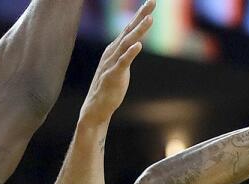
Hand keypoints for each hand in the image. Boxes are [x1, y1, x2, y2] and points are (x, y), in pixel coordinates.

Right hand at [79, 0, 154, 124]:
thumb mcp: (120, 66)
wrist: (95, 107)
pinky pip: (122, 63)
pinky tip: (138, 45)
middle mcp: (112, 52)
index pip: (129, 28)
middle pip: (129, 30)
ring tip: (149, 19)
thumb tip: (134, 43)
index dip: (139, 15)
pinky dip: (130, 53)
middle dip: (141, 15)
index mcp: (115, 49)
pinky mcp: (113, 76)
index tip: (150, 3)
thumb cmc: (109, 87)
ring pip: (127, 43)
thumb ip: (126, 53)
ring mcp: (112, 63)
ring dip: (138, 31)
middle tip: (152, 2)